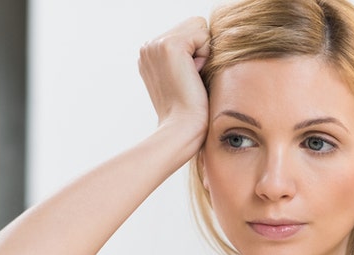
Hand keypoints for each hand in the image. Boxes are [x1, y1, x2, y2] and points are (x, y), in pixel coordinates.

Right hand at [138, 17, 210, 138]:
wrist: (182, 128)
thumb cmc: (190, 111)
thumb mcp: (183, 79)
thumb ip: (186, 58)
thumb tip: (203, 48)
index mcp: (150, 54)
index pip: (187, 33)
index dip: (197, 54)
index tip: (187, 80)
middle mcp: (148, 46)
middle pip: (194, 26)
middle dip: (200, 51)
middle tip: (191, 79)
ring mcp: (155, 44)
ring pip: (198, 27)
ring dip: (203, 53)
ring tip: (191, 77)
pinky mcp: (170, 45)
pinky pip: (203, 33)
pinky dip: (205, 55)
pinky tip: (193, 75)